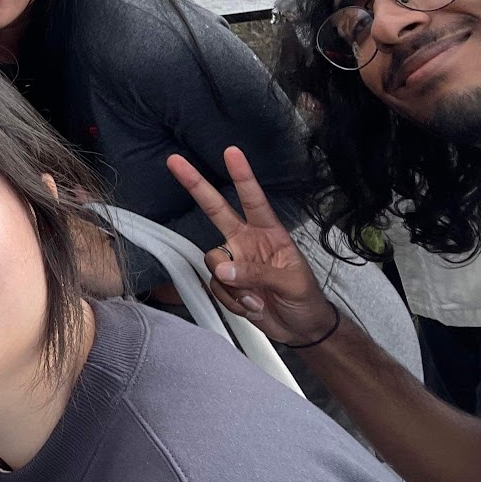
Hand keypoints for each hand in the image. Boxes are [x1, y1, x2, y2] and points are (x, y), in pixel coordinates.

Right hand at [165, 146, 339, 345]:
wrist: (301, 329)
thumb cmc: (305, 299)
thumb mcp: (290, 282)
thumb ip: (257, 273)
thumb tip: (224, 270)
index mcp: (269, 232)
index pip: (253, 199)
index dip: (242, 176)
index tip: (231, 152)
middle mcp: (246, 241)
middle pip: (215, 209)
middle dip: (195, 185)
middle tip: (175, 161)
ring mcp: (234, 261)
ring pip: (213, 259)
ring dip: (232, 283)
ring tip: (256, 298)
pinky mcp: (226, 283)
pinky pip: (215, 285)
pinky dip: (232, 300)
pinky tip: (251, 306)